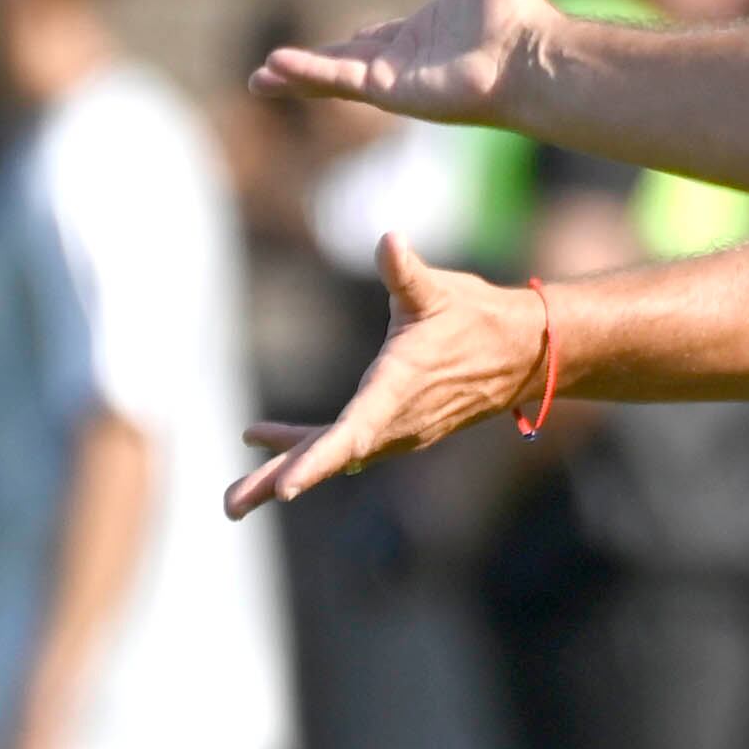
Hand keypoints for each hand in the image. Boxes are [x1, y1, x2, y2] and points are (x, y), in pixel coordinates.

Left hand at [228, 235, 547, 518]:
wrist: (519, 354)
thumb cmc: (474, 317)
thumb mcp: (438, 290)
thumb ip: (406, 272)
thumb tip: (387, 241)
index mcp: (397, 391)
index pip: (351, 433)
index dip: (316, 460)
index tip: (283, 489)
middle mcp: (392, 422)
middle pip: (328, 458)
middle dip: (277, 481)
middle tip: (230, 506)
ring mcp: (392, 432)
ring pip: (330, 457)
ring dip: (282, 473)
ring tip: (234, 500)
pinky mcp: (390, 430)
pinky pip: (339, 444)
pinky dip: (304, 448)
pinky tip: (267, 442)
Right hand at [252, 0, 557, 126]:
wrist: (524, 52)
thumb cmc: (515, 11)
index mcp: (424, 35)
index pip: (379, 40)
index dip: (358, 41)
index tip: (344, 38)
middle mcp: (404, 62)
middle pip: (344, 62)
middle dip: (308, 67)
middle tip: (273, 69)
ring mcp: (393, 80)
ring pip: (331, 77)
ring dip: (294, 76)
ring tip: (257, 81)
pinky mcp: (387, 92)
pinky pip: (338, 80)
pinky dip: (306, 71)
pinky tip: (274, 67)